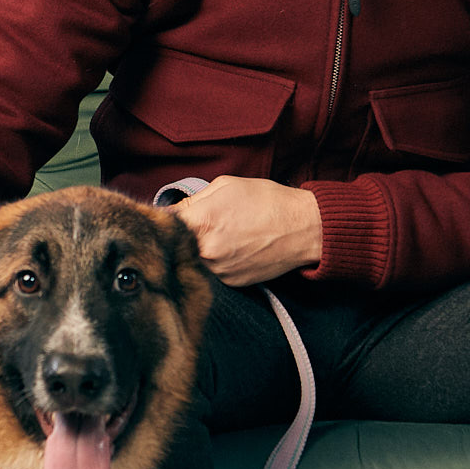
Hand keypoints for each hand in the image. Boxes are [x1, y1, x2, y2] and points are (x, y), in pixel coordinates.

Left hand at [175, 176, 323, 287]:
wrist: (304, 228)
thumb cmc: (268, 201)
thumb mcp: (226, 185)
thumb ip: (194, 199)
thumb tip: (173, 211)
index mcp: (202, 221)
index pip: (166, 223)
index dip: (166, 219)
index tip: (168, 218)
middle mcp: (207, 251)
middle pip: (178, 245)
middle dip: (184, 236)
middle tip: (199, 226)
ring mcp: (220, 270)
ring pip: (195, 260)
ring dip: (200, 250)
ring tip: (222, 235)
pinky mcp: (232, 283)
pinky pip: (213, 272)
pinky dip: (218, 261)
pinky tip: (233, 248)